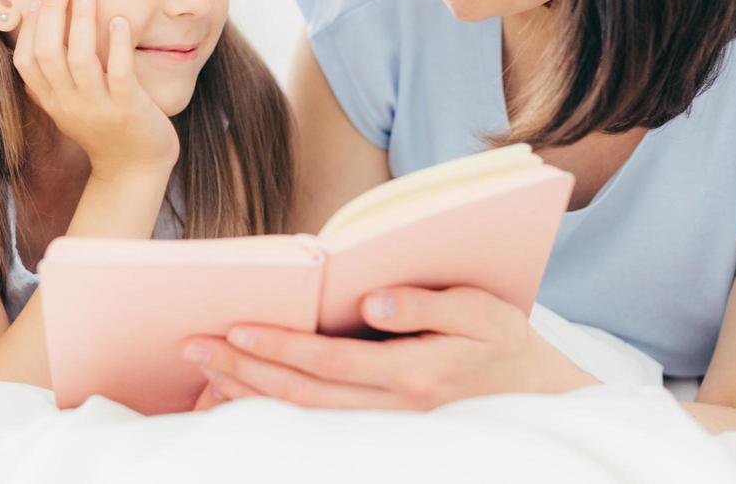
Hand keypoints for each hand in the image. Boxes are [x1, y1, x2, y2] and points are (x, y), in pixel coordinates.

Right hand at [12, 0, 178, 180]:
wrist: (135, 168)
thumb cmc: (105, 129)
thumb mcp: (70, 106)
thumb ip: (55, 78)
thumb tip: (41, 31)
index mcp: (52, 102)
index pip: (25, 62)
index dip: (29, 29)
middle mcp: (69, 105)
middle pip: (48, 52)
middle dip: (53, 12)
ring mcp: (98, 108)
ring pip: (80, 59)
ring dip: (82, 19)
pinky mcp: (127, 109)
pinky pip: (119, 72)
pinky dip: (117, 44)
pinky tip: (119, 19)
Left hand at [181, 286, 599, 409]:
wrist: (543, 401)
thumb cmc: (506, 342)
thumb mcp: (480, 309)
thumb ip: (425, 304)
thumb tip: (370, 302)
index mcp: (415, 375)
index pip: (329, 364)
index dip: (278, 348)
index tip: (232, 331)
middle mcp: (395, 410)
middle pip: (302, 397)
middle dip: (243, 373)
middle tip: (193, 349)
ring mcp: (387, 429)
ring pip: (304, 419)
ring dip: (250, 397)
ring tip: (204, 374)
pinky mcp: (382, 433)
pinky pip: (317, 428)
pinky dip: (274, 414)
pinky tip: (242, 396)